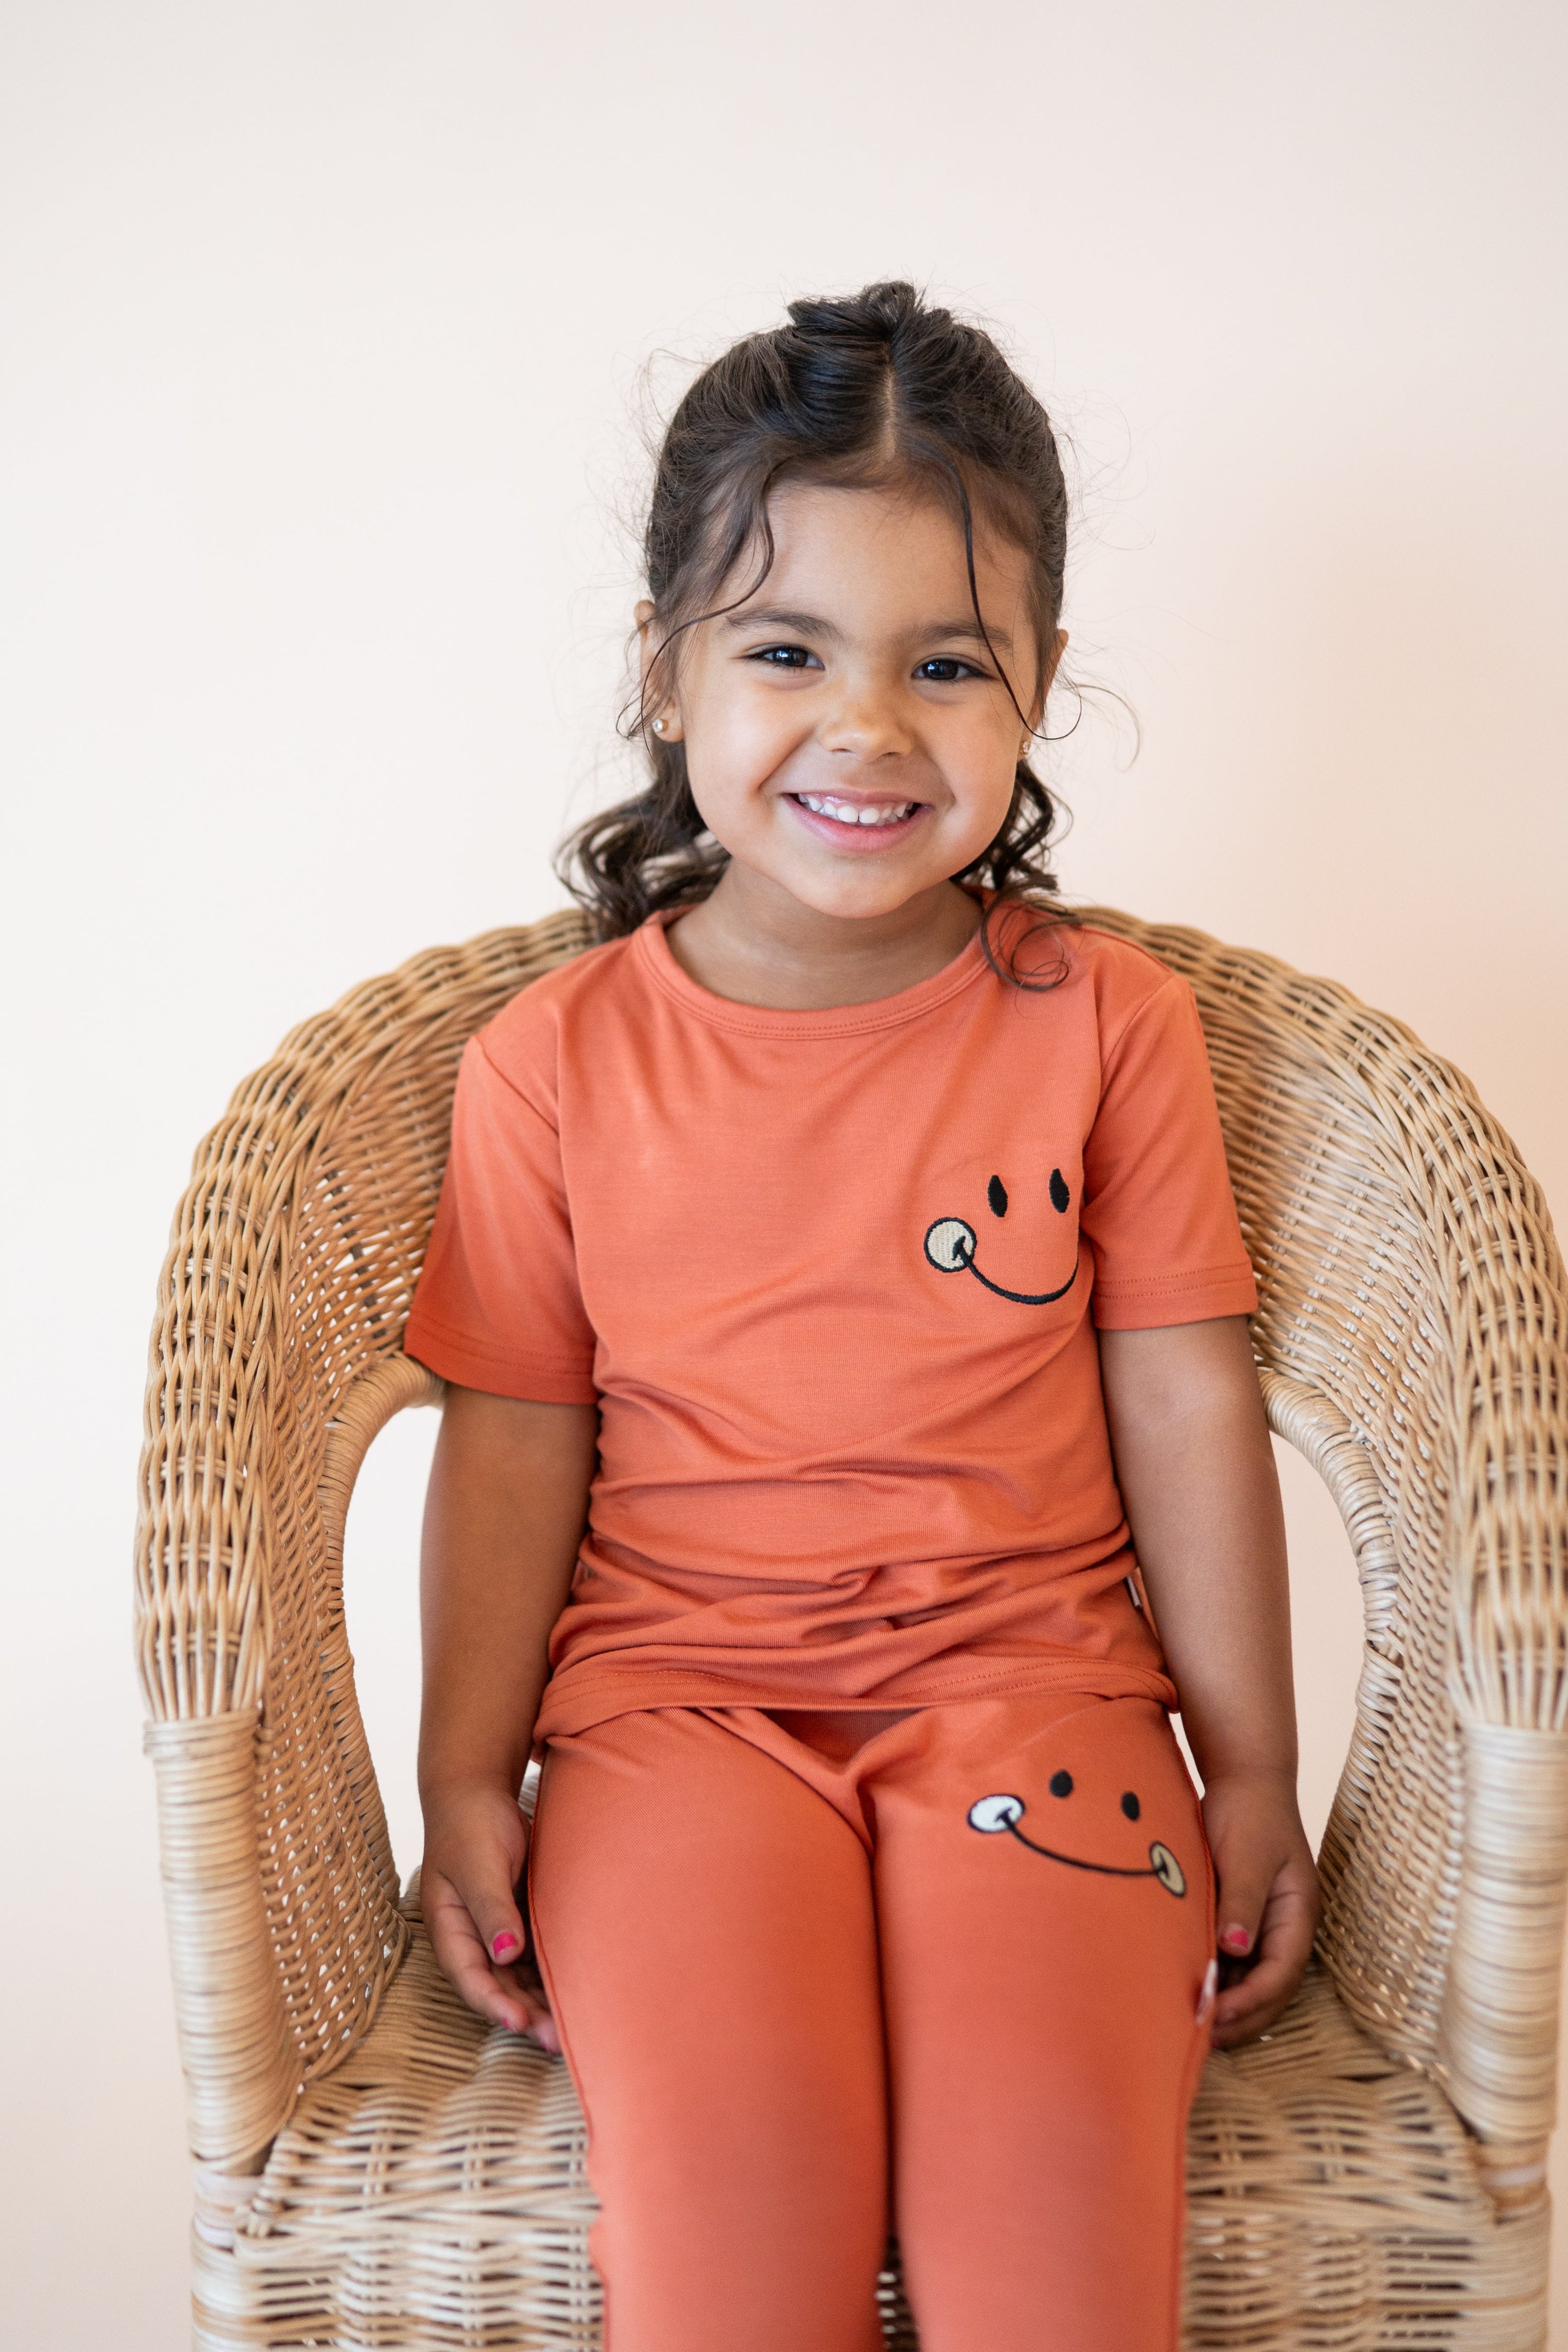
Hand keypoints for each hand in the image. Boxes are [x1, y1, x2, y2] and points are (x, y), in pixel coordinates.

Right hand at [420, 1779, 559, 2050]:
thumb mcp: (477, 1864)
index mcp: (450, 1929)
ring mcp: (498, 1934)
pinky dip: (552, 1978)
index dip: (493, 2003)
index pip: (470, 1977)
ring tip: (572, 2031)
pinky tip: (579, 1994)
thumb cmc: (470, 1825)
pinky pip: (536, 1960)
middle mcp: (473, 1940)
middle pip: (498, 1988)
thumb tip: (505, 1954)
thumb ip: (491, 1908)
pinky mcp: (521, 1923)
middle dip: (525, 2016)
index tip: (519, 2023)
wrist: (479, 1794)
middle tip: (556, 2041)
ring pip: (519, 1980)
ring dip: (541, 2004)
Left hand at [1200, 1769, 1319, 2047]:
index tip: (1215, 2015)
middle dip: (1240, 2018)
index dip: (1250, 2002)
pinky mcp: (1240, 1920)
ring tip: (1189, 2025)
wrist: (1243, 1779)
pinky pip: (1232, 1963)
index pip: (1280, 1974)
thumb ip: (1242, 1900)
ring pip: (1249, 1982)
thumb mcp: (1247, 1853)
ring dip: (1226, 2005)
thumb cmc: (1249, 1812)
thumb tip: (1234, 1948)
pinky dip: (1215, 1981)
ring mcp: (1263, 1927)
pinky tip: (1188, 1991)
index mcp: (1297, 1915)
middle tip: (1200, 2036)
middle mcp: (1284, 1929)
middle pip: (1269, 1991)